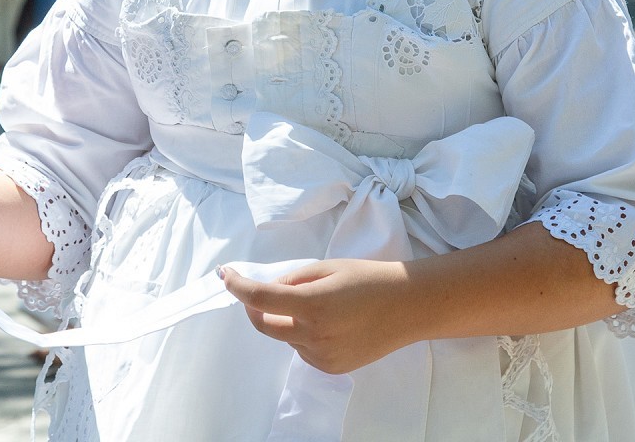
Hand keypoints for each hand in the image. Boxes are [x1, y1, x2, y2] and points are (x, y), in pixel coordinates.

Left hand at [220, 258, 417, 374]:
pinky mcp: (331, 368)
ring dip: (287, 320)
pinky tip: (331, 323)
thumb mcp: (329, 267)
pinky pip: (303, 350)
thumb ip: (295, 278)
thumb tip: (271, 289)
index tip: (226, 275)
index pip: (261, 298)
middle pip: (264, 325)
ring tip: (319, 303)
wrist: (408, 307)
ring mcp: (322, 356)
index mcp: (313, 304)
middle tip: (259, 292)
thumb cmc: (370, 278)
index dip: (238, 286)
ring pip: (286, 337)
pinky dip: (304, 335)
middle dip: (254, 307)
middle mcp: (313, 335)